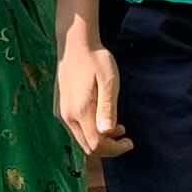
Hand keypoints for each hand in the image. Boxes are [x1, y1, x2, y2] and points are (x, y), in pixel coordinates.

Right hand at [56, 30, 130, 158]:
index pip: (96, 144)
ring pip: (81, 139)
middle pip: (88, 146)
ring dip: (100, 140)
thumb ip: (107, 107)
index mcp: (80, 111)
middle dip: (108, 148)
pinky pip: (76, 130)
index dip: (114, 149)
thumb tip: (106, 132)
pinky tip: (103, 120)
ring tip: (119, 128)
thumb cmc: (95, 59)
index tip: (130, 142)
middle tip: (126, 137)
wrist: (74, 43)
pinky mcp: (61, 108)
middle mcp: (67, 116)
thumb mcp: (108, 80)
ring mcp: (62, 113)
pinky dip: (91, 132)